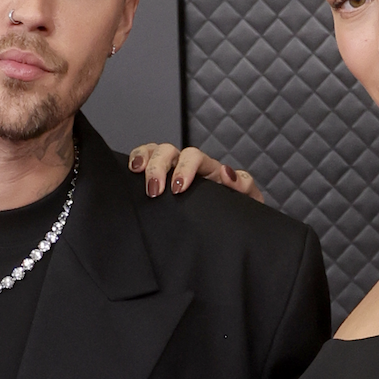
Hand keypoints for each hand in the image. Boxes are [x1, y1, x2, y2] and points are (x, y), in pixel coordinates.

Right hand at [128, 143, 263, 202]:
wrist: (233, 228)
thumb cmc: (237, 212)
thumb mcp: (248, 201)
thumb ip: (244, 186)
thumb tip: (228, 174)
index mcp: (210, 170)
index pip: (194, 157)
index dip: (184, 168)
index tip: (178, 189)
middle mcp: (189, 166)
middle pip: (169, 151)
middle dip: (159, 166)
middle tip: (155, 189)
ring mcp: (172, 171)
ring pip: (154, 151)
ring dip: (144, 158)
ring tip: (136, 171)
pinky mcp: (160, 181)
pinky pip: (144, 161)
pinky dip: (136, 159)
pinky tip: (130, 170)